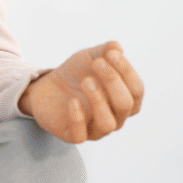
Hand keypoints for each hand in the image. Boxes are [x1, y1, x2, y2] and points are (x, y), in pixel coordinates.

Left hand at [18, 41, 142, 143]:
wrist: (46, 86)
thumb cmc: (75, 74)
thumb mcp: (89, 58)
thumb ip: (104, 51)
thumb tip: (116, 47)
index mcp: (125, 100)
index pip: (136, 90)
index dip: (126, 72)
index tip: (110, 54)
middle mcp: (115, 118)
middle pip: (125, 105)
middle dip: (113, 82)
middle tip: (97, 64)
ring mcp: (95, 129)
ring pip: (107, 124)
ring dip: (98, 100)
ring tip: (86, 81)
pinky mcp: (73, 135)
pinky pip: (80, 135)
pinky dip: (77, 118)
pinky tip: (72, 101)